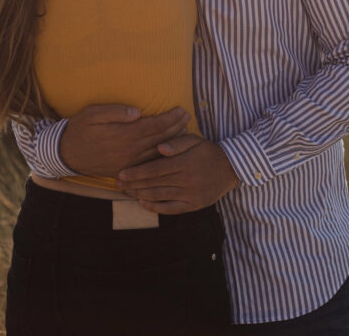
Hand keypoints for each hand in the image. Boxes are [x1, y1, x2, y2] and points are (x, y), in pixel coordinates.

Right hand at [59, 104, 190, 178]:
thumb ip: (115, 112)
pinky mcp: (125, 170)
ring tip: (184, 130)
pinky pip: (148, 163)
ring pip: (157, 152)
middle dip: (176, 126)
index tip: (181, 109)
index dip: (170, 118)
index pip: (154, 125)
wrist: (66, 154)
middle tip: (188, 117)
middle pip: (159, 138)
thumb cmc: (79, 129)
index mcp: (123, 135)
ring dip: (172, 141)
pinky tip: (168, 149)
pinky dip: (161, 155)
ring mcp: (128, 162)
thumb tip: (137, 112)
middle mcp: (128, 151)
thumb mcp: (93, 114)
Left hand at [116, 135, 239, 213]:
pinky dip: (156, 207)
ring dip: (140, 195)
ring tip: (126, 192)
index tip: (121, 173)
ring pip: (159, 196)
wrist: (231, 168)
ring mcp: (190, 194)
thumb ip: (176, 142)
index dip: (136, 172)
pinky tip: (143, 204)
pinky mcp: (193, 205)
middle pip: (153, 184)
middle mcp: (186, 180)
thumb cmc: (208, 151)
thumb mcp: (194, 140)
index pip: (154, 169)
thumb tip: (159, 148)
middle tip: (117, 184)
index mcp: (184, 163)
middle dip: (133, 184)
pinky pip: (171, 209)